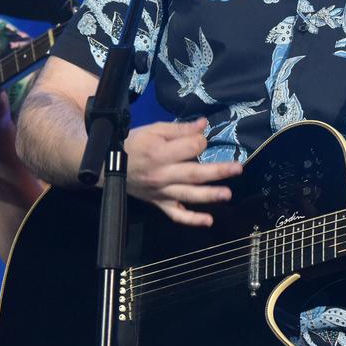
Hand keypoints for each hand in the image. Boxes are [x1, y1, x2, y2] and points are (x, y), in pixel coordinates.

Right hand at [126, 118, 241, 227]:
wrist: (108, 165)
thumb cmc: (134, 144)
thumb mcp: (154, 129)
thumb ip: (180, 129)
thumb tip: (204, 125)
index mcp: (160, 154)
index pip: (190, 148)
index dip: (200, 141)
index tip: (202, 138)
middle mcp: (163, 175)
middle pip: (194, 173)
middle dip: (217, 171)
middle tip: (237, 168)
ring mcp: (162, 192)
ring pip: (189, 195)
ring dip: (209, 196)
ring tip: (227, 194)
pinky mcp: (160, 203)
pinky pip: (176, 214)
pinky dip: (192, 219)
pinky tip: (208, 221)